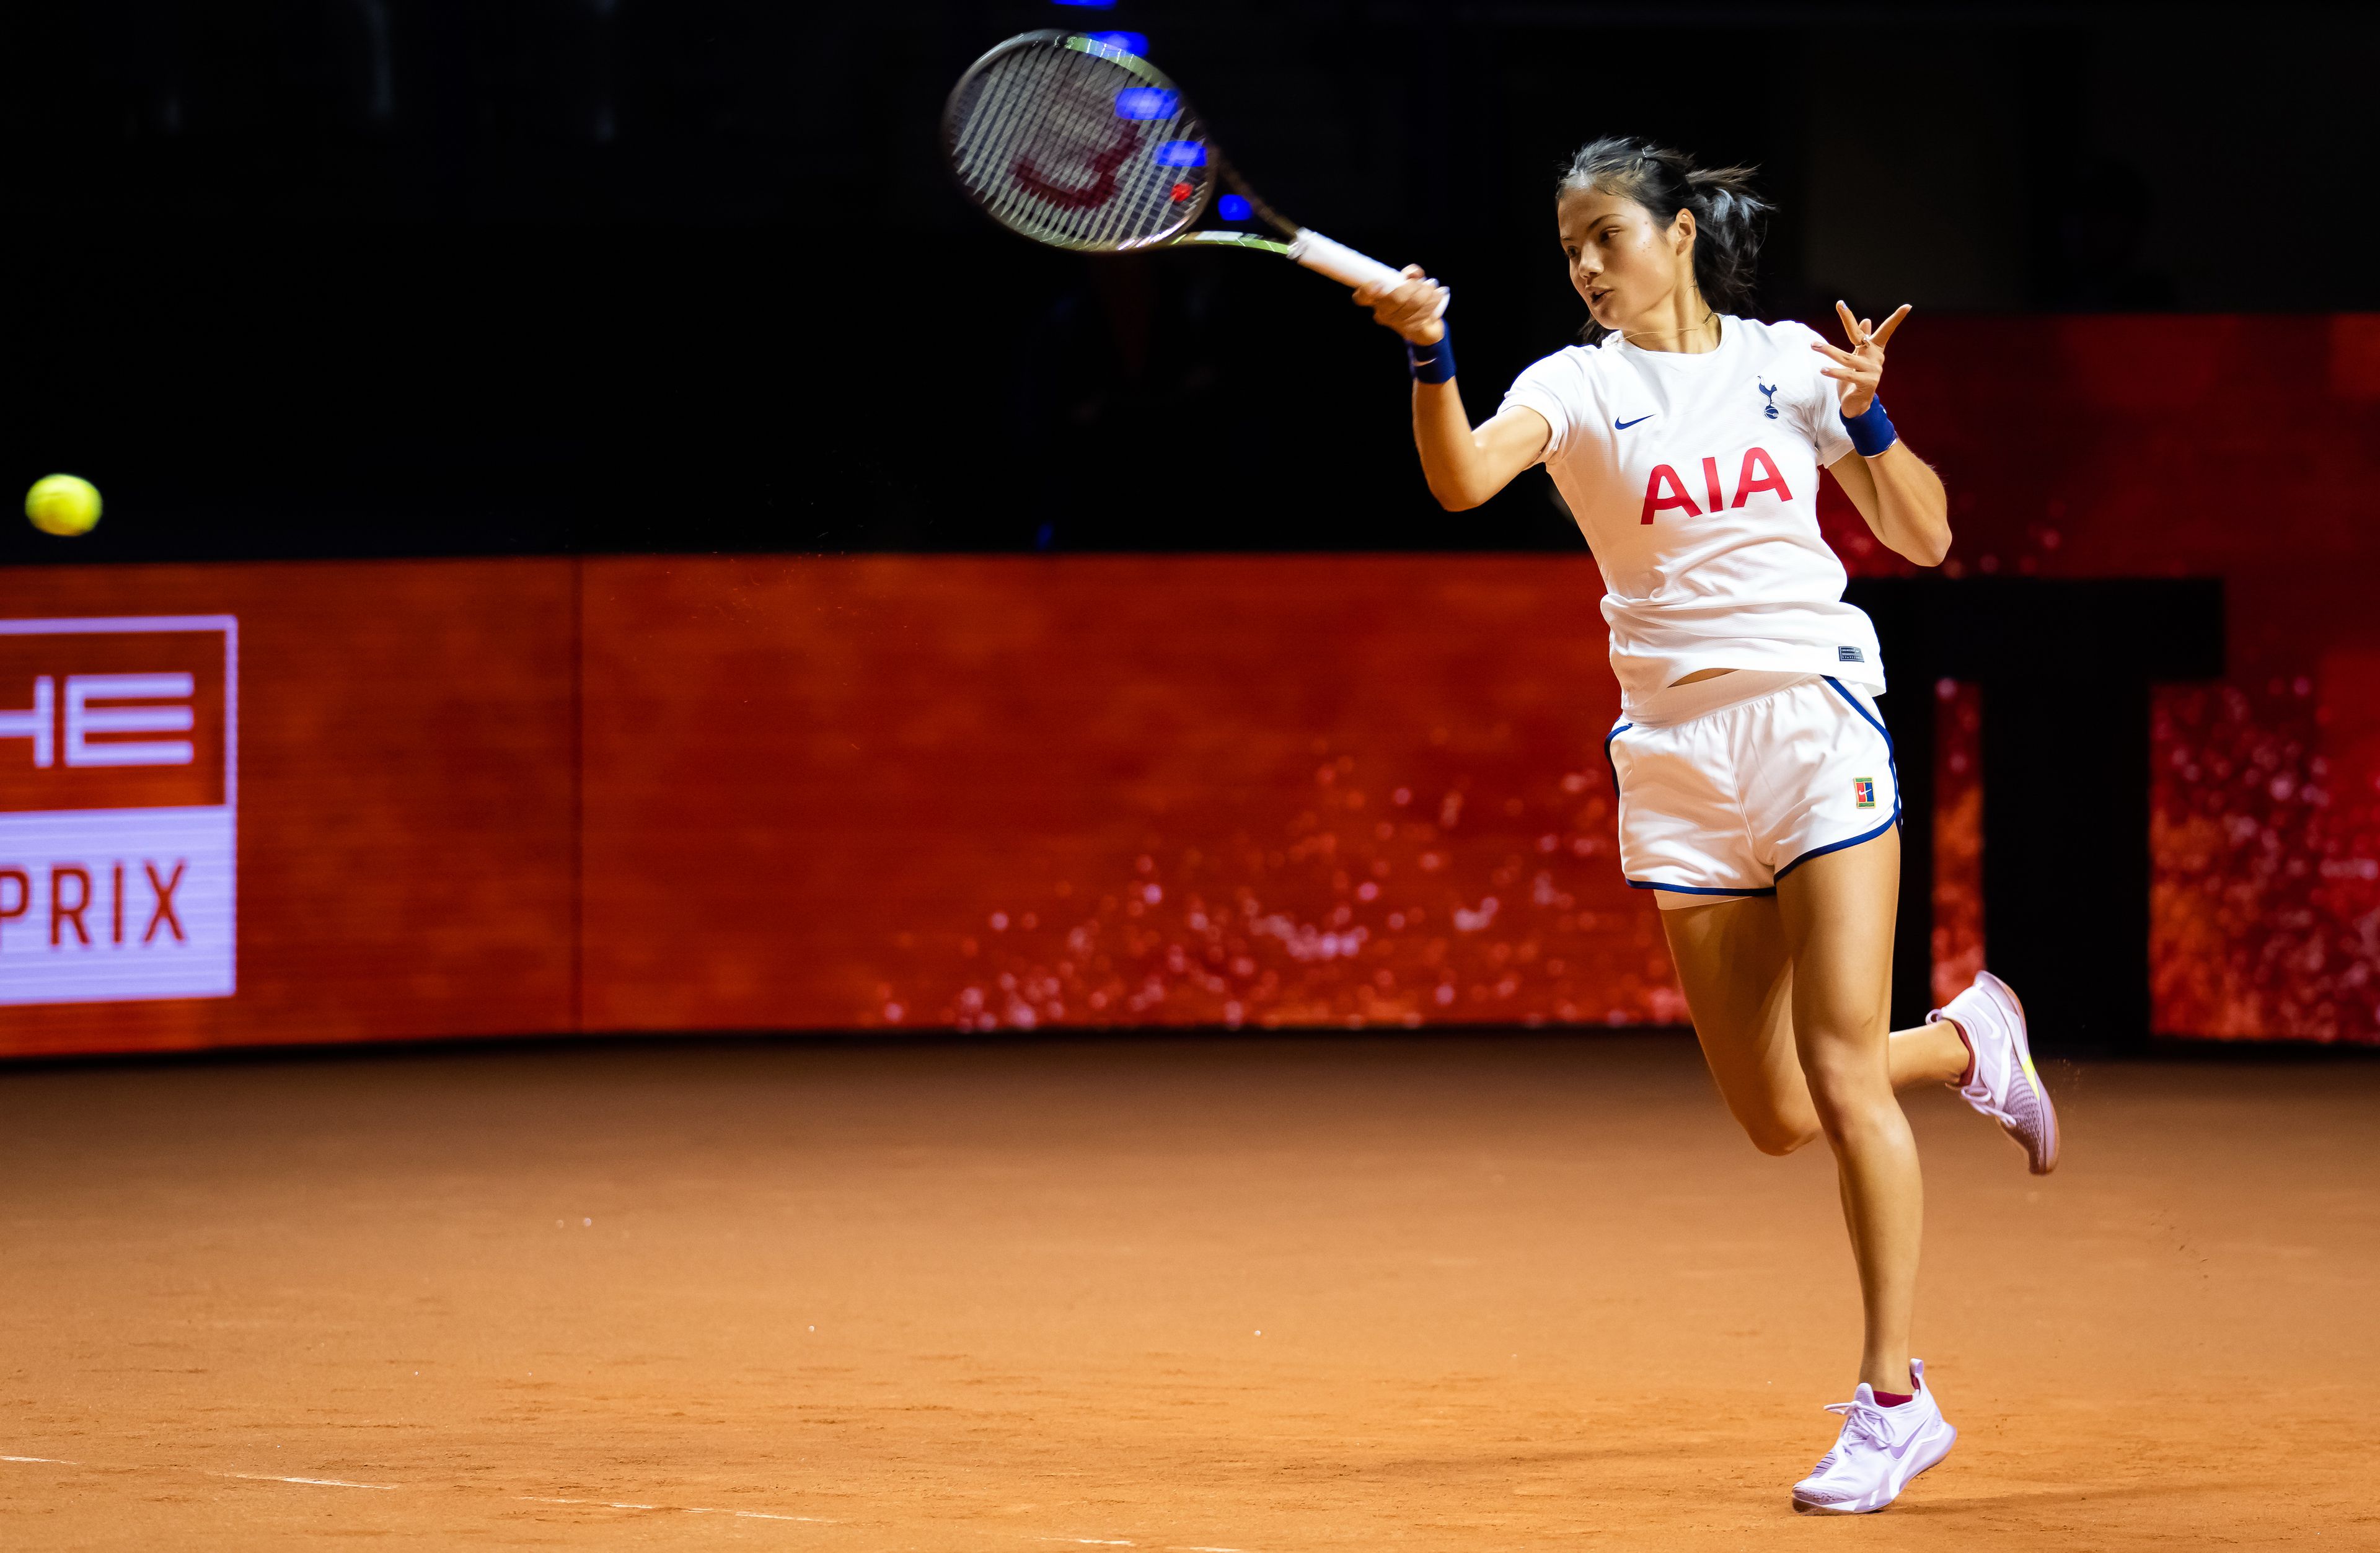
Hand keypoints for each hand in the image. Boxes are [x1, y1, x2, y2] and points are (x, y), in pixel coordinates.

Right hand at [1354, 263, 1449, 344]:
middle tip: (1426, 282)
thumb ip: (1410, 274)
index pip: (1362, 297)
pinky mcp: (1412, 331)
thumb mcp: (1410, 282)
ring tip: (1433, 287)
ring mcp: (1397, 324)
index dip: (1367, 291)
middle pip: (1395, 299)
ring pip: (1413, 305)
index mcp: (1376, 299)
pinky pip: (1424, 314)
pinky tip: (1439, 295)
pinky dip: (1433, 301)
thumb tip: (1413, 274)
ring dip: (1427, 293)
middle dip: (1413, 287)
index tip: (1378, 284)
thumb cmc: (1413, 298)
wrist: (1426, 325)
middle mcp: (1383, 314)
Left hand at [1812, 300, 1910, 416]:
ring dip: (1828, 351)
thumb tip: (1866, 320)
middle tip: (1840, 304)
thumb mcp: (1857, 357)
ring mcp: (1873, 370)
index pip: (1886, 330)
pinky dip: (1834, 372)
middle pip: (1860, 335)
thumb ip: (1862, 339)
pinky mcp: (1867, 383)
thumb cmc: (1856, 378)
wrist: (1858, 404)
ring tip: (1814, 345)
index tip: (1908, 306)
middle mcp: (1875, 358)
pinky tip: (1822, 370)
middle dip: (1848, 319)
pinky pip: (1847, 375)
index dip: (1896, 319)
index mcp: (1874, 349)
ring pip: (1846, 358)